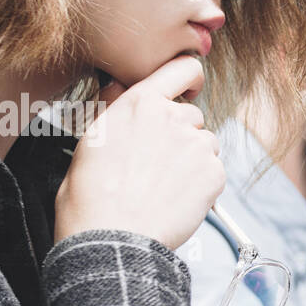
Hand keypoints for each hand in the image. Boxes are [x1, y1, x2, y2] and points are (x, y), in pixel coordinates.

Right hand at [54, 55, 223, 249]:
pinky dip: (203, 184)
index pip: (183, 68)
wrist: (111, 237)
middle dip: (181, 134)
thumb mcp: (92, 139)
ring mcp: (196, 145)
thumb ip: (115, 109)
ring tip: (164, 185)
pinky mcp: (214, 173)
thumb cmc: (91, 194)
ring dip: (192, 159)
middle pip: (192, 116)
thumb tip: (118, 87)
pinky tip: (177, 199)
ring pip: (206, 144)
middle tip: (157, 164)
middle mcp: (173, 117)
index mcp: (140, 103)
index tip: (188, 92)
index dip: (190, 79)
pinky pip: (215, 171)